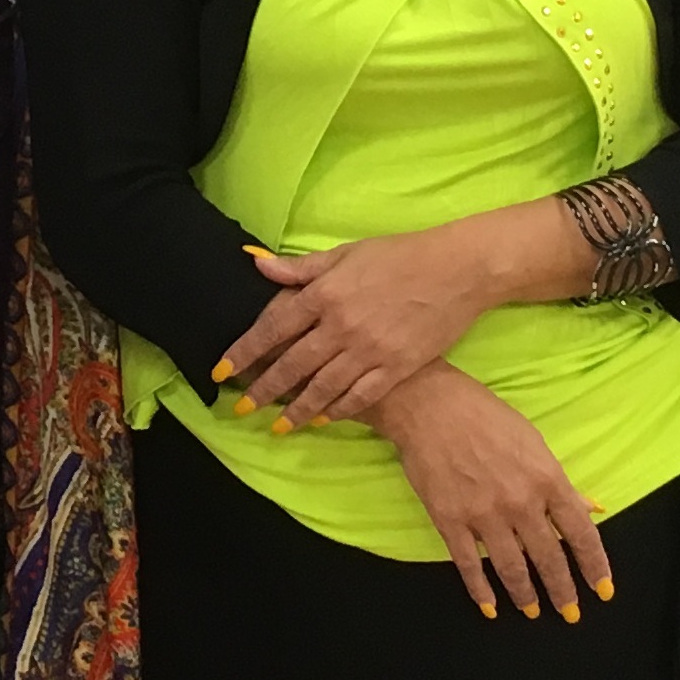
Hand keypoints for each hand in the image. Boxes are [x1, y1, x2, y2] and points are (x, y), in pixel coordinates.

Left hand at [221, 228, 491, 426]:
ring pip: (323, 387)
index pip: (272, 327)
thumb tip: (257, 264)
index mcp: (325, 293)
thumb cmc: (398, 256)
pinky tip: (323, 419)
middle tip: (241, 409)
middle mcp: (341, 325)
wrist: (456, 270)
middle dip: (263, 389)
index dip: (244, 352)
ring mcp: (369, 350)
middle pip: (292, 364)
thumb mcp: (345, 254)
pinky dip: (338, 409)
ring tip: (277, 425)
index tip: (222, 371)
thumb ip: (300, 268)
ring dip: (297, 409)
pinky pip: (360, 395)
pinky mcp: (396, 367)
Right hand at [371, 362, 609, 621]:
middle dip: (563, 591)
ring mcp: (484, 515)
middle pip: (548, 558)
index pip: (581, 533)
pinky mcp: (450, 521)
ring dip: (525, 596)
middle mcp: (520, 503)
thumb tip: (593, 509)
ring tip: (534, 613)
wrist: (432, 407)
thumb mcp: (534, 443)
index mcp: (547, 480)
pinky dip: (480, 590)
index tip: (603, 590)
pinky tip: (490, 607)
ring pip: (511, 568)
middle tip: (570, 613)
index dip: (594, 566)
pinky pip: (469, 565)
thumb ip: (562, 483)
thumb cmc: (487, 418)